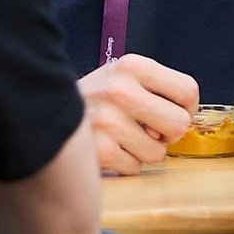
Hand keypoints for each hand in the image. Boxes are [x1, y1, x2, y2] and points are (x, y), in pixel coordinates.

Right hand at [78, 52, 198, 174]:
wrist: (43, 112)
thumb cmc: (94, 100)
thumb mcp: (121, 77)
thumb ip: (155, 88)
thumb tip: (191, 116)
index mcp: (131, 65)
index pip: (188, 90)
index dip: (187, 108)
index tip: (172, 114)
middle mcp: (119, 89)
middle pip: (180, 123)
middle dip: (167, 134)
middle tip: (147, 130)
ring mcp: (107, 120)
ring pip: (158, 152)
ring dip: (143, 151)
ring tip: (120, 138)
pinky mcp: (98, 150)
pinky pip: (135, 168)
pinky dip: (124, 164)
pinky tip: (107, 149)